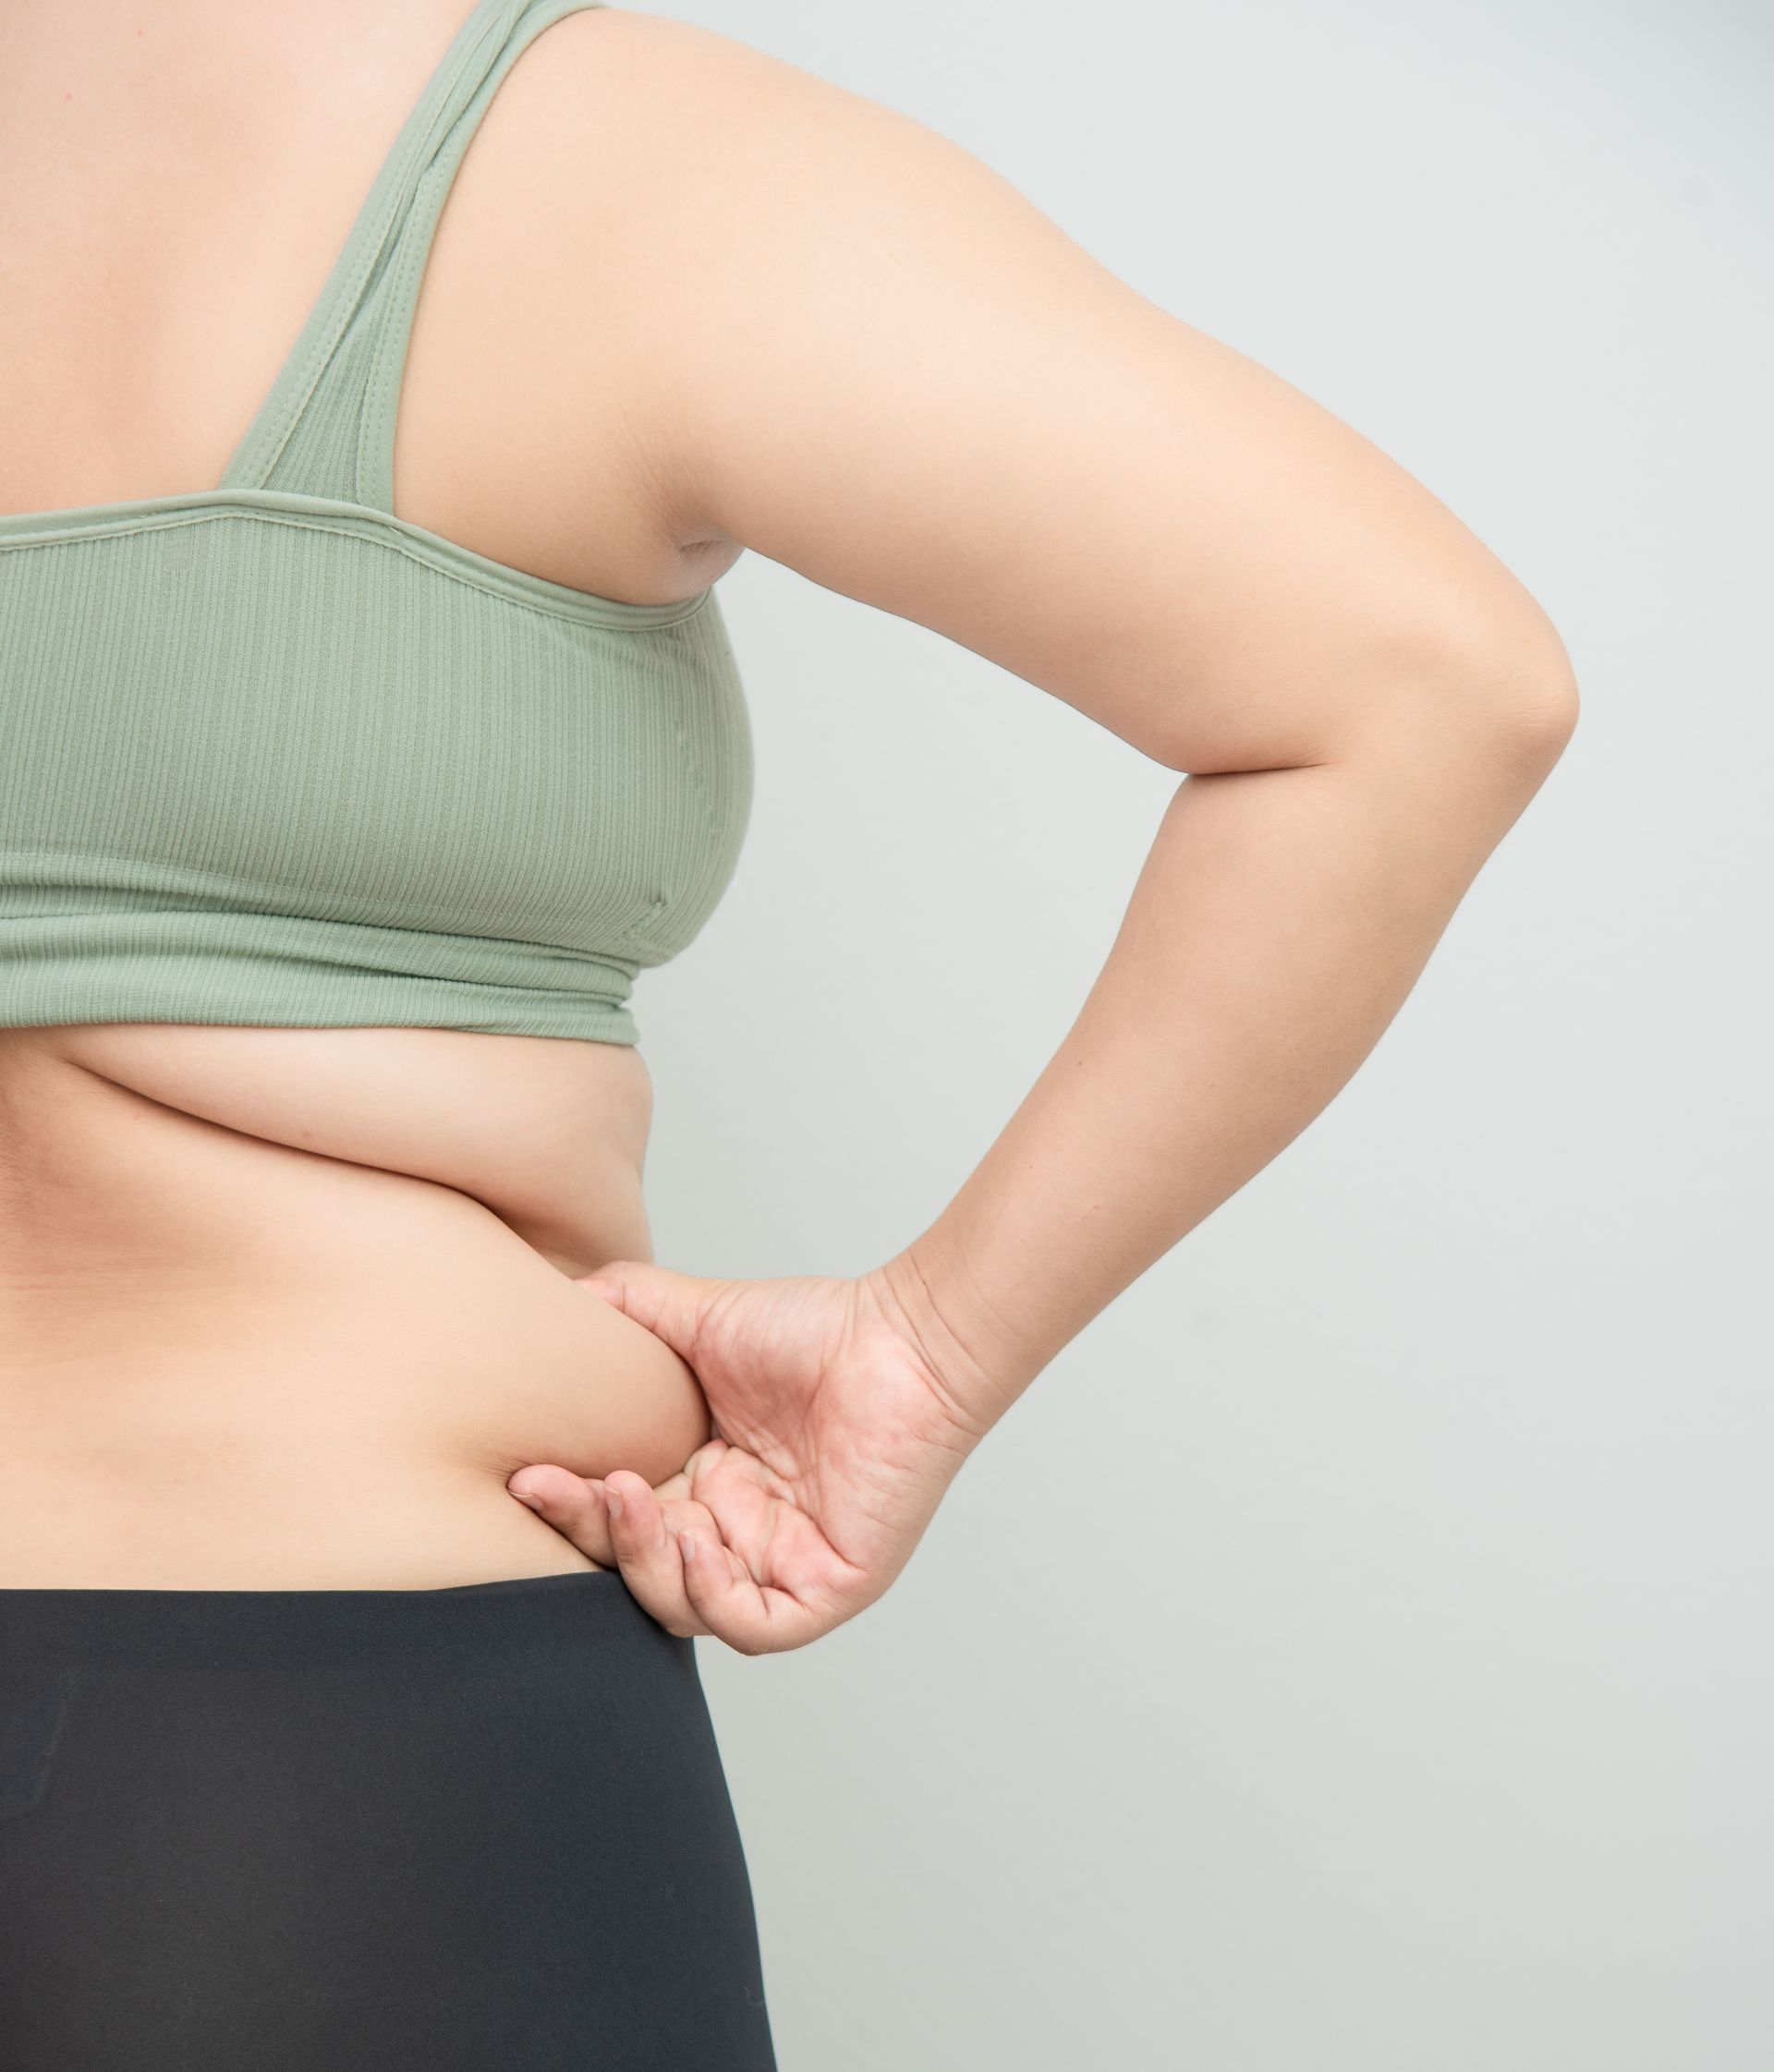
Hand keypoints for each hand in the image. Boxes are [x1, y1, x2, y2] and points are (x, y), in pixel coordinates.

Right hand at [507, 1263, 985, 1652]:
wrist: (903, 1339)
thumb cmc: (817, 1329)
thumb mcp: (697, 1317)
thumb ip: (625, 1306)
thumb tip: (555, 1293)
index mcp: (703, 1485)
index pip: (618, 1517)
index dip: (572, 1503)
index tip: (528, 1474)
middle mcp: (736, 1533)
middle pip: (637, 1564)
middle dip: (590, 1532)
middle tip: (554, 1486)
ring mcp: (780, 1565)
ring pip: (683, 1603)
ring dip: (643, 1561)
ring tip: (631, 1498)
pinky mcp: (828, 1588)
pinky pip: (754, 1625)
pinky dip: (711, 1596)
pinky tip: (692, 1542)